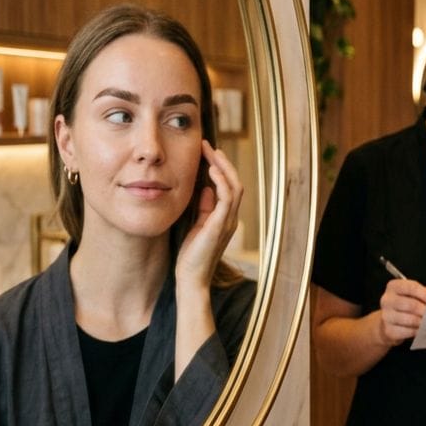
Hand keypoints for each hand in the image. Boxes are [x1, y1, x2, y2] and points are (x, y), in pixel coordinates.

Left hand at [175, 141, 242, 287]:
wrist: (191, 279)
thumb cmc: (190, 256)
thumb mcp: (196, 226)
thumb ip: (203, 208)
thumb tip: (205, 189)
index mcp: (225, 218)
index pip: (228, 187)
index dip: (220, 169)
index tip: (207, 153)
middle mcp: (230, 218)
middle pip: (235, 183)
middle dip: (222, 162)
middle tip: (207, 145)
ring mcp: (227, 222)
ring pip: (234, 187)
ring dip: (223, 167)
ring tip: (211, 152)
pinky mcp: (219, 226)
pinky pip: (226, 198)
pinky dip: (221, 182)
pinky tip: (211, 170)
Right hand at [376, 278, 425, 346]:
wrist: (388, 322)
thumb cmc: (404, 305)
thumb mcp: (412, 294)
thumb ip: (424, 292)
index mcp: (393, 286)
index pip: (411, 287)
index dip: (425, 293)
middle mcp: (387, 300)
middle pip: (411, 304)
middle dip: (425, 310)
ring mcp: (386, 316)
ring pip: (410, 319)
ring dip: (422, 321)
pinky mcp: (388, 330)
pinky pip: (407, 331)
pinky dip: (416, 331)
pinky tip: (421, 330)